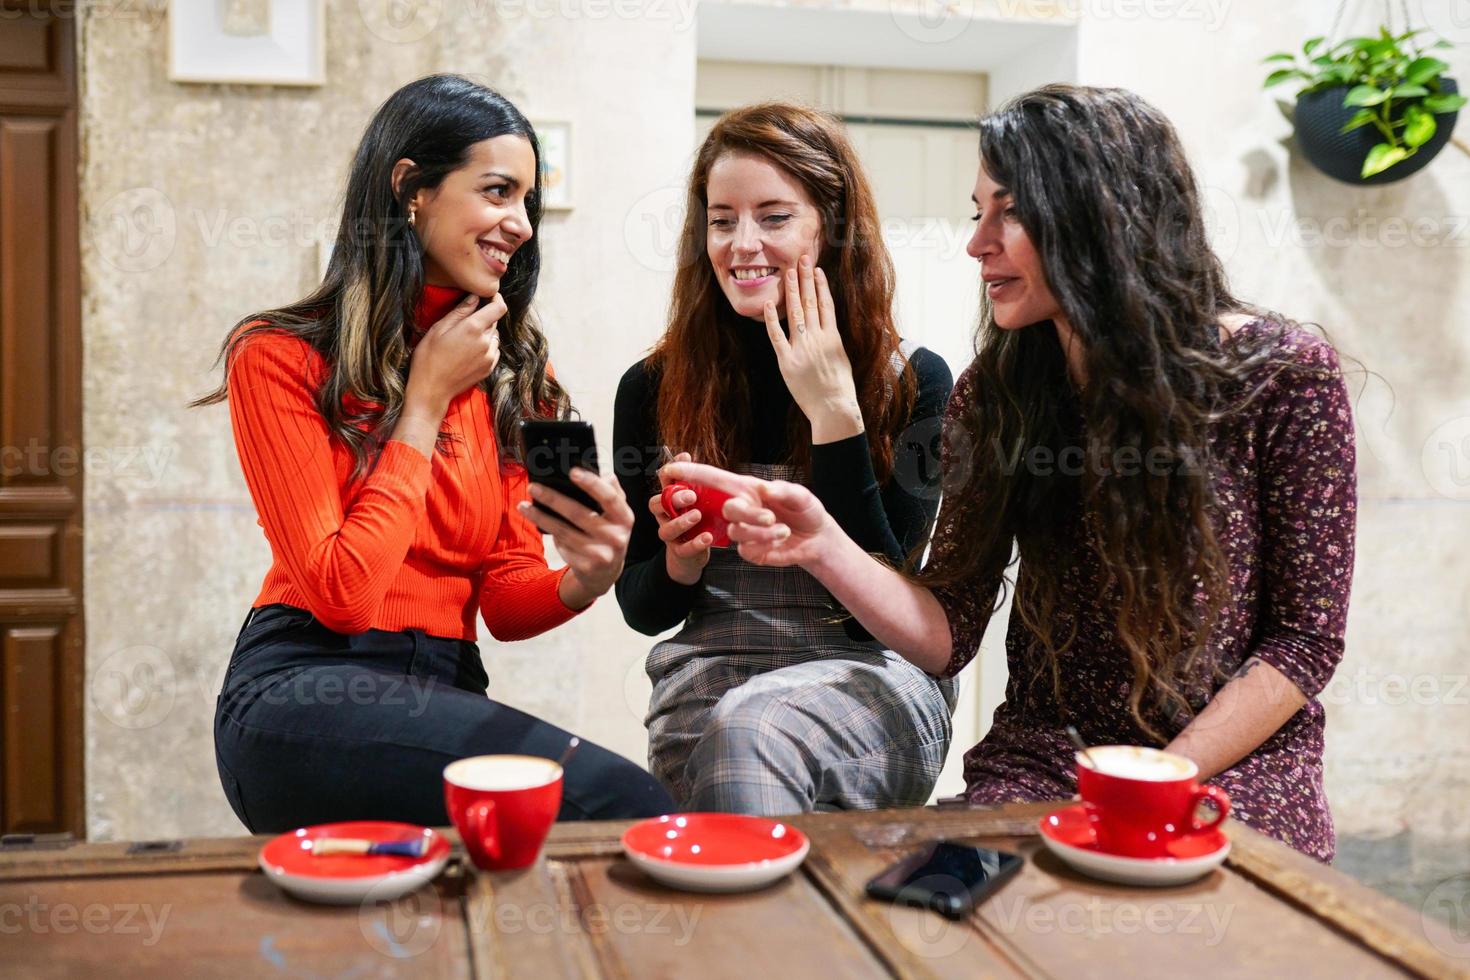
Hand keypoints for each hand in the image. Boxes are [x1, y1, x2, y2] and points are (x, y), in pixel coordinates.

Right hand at [405, 291, 506, 414]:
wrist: (431, 389)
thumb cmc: (428, 357)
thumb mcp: (439, 328)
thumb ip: (460, 311)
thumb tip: (475, 298)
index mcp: (473, 328)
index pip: (499, 307)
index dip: (497, 299)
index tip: (488, 297)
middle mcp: (486, 342)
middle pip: (494, 321)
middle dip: (484, 317)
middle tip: (464, 322)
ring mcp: (489, 357)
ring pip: (494, 336)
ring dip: (484, 333)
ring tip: (464, 340)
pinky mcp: (489, 368)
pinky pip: (493, 350)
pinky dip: (486, 347)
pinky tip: (468, 352)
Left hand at [518, 467, 633, 609]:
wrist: (606, 573)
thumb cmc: (609, 535)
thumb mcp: (618, 516)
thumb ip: (614, 493)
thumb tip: (606, 474)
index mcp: (625, 519)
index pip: (609, 498)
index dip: (592, 484)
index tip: (573, 472)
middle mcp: (615, 537)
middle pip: (578, 514)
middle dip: (552, 499)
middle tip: (533, 488)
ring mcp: (600, 554)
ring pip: (563, 531)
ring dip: (540, 517)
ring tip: (524, 506)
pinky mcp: (585, 566)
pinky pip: (562, 545)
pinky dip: (551, 534)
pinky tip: (541, 524)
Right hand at [651, 452, 712, 584]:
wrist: (695, 551)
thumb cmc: (696, 519)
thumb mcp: (697, 497)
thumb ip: (692, 478)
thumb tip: (685, 454)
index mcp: (668, 499)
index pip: (663, 482)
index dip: (670, 471)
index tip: (684, 460)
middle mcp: (664, 516)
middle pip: (657, 504)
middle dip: (673, 498)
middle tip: (691, 495)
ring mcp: (670, 534)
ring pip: (666, 529)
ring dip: (681, 522)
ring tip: (697, 516)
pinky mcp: (679, 551)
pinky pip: (683, 549)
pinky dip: (695, 543)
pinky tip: (707, 537)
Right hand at [657, 461, 836, 568]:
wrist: (817, 539)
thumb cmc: (806, 510)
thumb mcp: (802, 496)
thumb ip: (784, 490)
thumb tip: (764, 490)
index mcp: (746, 488)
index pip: (713, 479)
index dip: (691, 473)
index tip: (671, 469)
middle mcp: (740, 507)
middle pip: (725, 508)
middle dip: (748, 513)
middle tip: (771, 516)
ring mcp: (742, 530)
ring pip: (737, 531)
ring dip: (762, 531)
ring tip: (785, 529)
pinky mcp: (748, 550)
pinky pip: (745, 548)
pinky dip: (765, 544)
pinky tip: (780, 540)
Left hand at [763, 255, 863, 443]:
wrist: (833, 408)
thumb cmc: (841, 388)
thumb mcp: (843, 360)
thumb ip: (833, 342)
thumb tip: (828, 329)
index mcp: (834, 338)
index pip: (826, 304)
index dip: (821, 285)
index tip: (816, 270)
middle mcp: (818, 339)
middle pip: (811, 302)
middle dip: (805, 279)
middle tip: (801, 259)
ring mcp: (802, 349)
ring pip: (796, 313)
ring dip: (792, 291)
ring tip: (788, 272)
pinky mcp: (787, 361)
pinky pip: (777, 336)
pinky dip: (771, 319)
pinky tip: (769, 302)